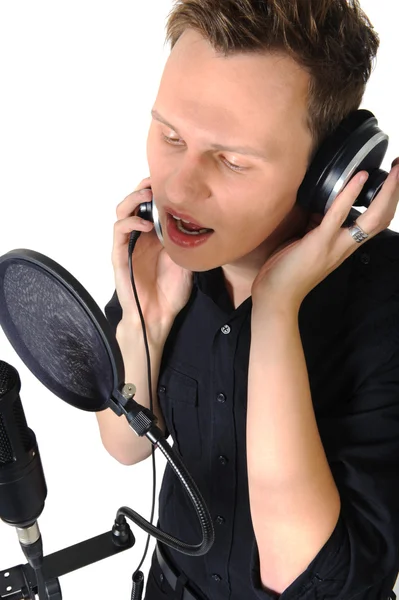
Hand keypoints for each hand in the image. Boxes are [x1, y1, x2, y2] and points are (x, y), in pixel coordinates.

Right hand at [112, 177, 192, 340]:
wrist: (158, 316)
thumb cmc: (171, 292)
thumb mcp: (189, 261)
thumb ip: (191, 242)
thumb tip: (207, 222)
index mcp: (156, 235)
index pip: (152, 204)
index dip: (159, 190)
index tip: (173, 180)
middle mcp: (141, 236)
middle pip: (135, 201)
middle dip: (144, 187)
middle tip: (158, 180)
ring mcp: (129, 244)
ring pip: (123, 211)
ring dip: (133, 198)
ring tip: (148, 194)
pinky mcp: (120, 255)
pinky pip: (119, 232)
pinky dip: (130, 223)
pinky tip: (145, 224)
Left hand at [251, 159, 398, 311]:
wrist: (276, 298)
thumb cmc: (286, 272)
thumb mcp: (307, 244)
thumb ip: (318, 227)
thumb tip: (319, 207)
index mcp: (345, 246)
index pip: (376, 222)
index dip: (388, 200)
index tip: (394, 178)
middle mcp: (346, 246)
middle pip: (383, 218)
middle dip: (396, 192)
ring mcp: (335, 245)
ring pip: (373, 218)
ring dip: (388, 191)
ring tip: (397, 169)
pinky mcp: (319, 242)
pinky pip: (338, 214)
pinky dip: (350, 194)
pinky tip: (359, 177)